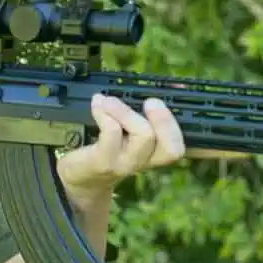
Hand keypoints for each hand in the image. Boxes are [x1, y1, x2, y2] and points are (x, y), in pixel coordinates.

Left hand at [56, 93, 185, 204]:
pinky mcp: (103, 161)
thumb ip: (140, 114)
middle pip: (170, 148)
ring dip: (127, 111)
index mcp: (153, 153)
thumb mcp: (126, 133)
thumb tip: (154, 86)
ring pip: (144, 137)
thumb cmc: (105, 147)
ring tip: (109, 100)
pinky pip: (112, 133)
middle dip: (165, 120)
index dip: (184, 130)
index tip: (171, 103)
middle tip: (151, 101)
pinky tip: (97, 104)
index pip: (178, 149)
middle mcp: (143, 162)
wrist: (78, 175)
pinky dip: (105, 113)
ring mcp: (124, 163)